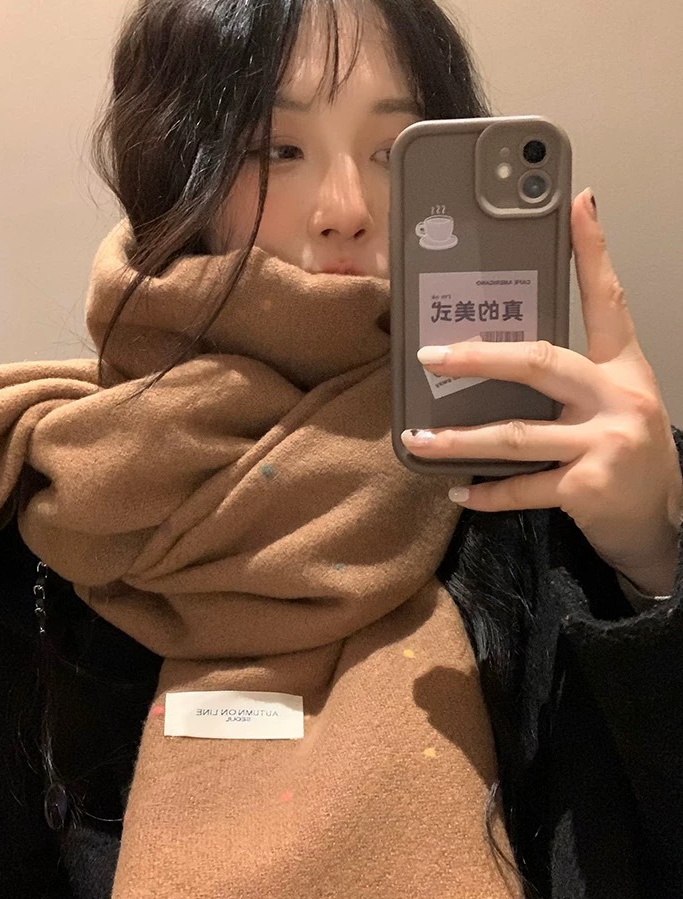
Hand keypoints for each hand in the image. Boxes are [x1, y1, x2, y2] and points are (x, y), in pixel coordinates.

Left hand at [402, 188, 682, 595]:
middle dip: (479, 357)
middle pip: (541, 362)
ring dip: (459, 439)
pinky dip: (486, 493)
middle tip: (430, 354)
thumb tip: (505, 355)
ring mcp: (604, 444)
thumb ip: (574, 377)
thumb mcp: (616, 402)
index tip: (576, 203)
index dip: (593, 250)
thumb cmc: (628, 454)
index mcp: (623, 370)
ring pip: (516, 434)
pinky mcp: (586, 488)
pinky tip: (457, 490)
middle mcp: (617, 399)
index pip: (607, 300)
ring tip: (416, 440)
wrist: (660, 520)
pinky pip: (524, 487)